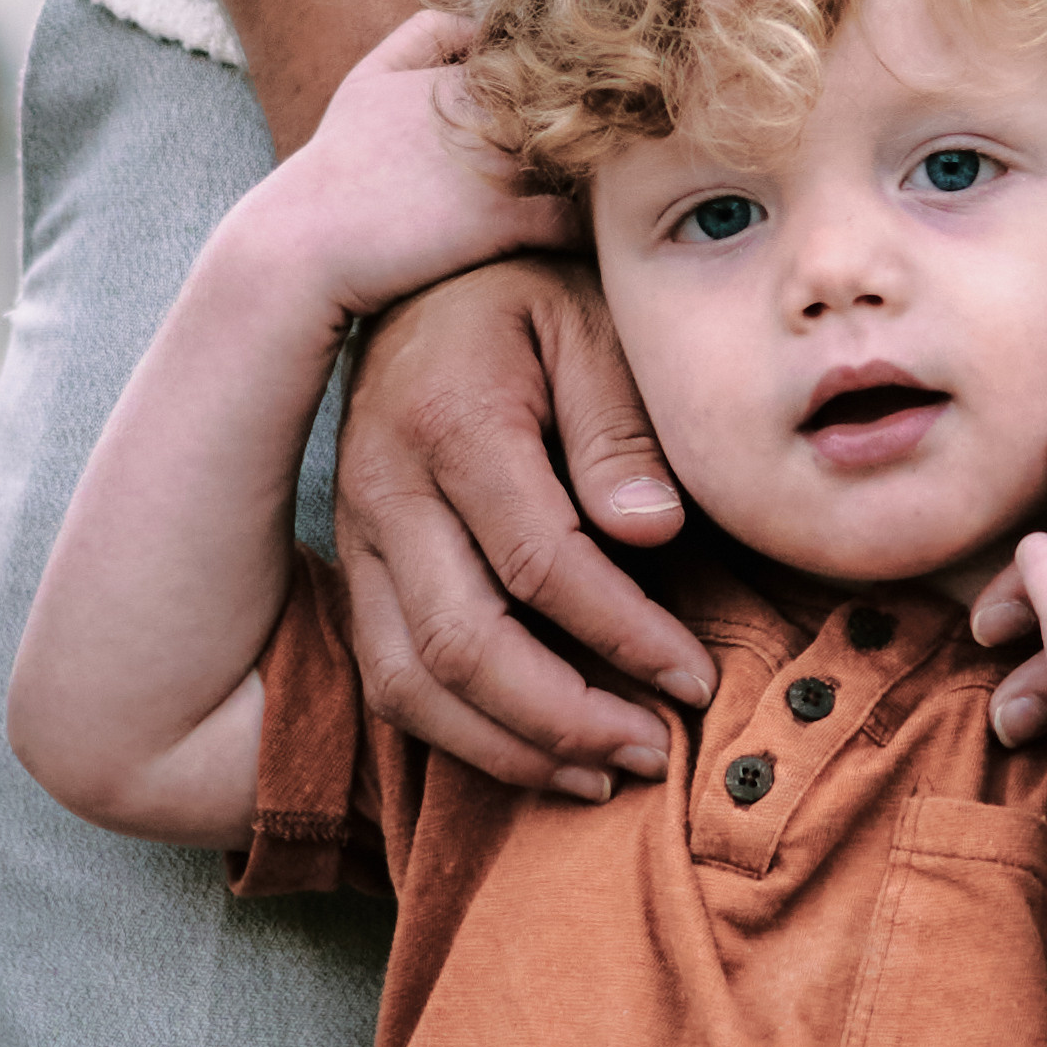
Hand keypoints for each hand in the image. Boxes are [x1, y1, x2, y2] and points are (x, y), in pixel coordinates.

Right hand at [256, 11, 579, 318]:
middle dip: (587, 130)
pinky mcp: (497, 220)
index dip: (558, 93)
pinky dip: (579, 232)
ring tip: (592, 202)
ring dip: (590, 180)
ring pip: (578, 161)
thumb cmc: (336, 168)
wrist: (302, 244)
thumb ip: (425, 38)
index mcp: (457, 75)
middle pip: (570, 110)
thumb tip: (482, 24)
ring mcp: (493, 163)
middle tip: (601, 158)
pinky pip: (568, 222)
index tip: (564, 116)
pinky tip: (571, 242)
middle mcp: (482, 110)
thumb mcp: (366, 79)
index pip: (541, 67)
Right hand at [333, 256, 715, 799]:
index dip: (624, 636)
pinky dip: (458, 735)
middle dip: (566, 719)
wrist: (412, 270)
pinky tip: (534, 754)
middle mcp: (385, 488)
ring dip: (508, 749)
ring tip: (601, 776)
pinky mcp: (351, 565)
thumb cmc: (526, 298)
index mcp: (451, 421)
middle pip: (463, 645)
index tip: (696, 679)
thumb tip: (651, 536)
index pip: (541, 564)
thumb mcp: (590, 325)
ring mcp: (356, 534)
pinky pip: (387, 677)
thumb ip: (621, 427)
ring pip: (410, 682)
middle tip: (655, 752)